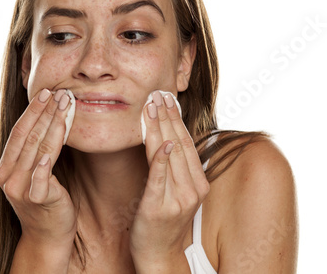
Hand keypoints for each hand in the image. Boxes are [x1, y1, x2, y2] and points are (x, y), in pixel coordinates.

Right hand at [0, 89, 76, 257]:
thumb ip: (36, 152)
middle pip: (28, 137)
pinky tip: (48, 155)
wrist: (47, 236)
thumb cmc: (45, 200)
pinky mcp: (37, 200)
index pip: (19, 133)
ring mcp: (20, 189)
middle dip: (45, 112)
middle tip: (60, 93)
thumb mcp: (36, 173)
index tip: (46, 92)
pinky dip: (43, 167)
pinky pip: (40, 180)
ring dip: (53, 126)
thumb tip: (48, 120)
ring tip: (66, 106)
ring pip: (38, 150)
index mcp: (6, 167)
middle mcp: (8, 176)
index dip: (33, 111)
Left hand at [130, 91, 209, 270]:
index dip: (176, 118)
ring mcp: (178, 199)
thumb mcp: (175, 191)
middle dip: (167, 116)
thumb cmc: (164, 220)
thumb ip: (174, 167)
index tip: (168, 98)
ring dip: (160, 128)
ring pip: (169, 155)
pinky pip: (160, 178)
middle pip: (178, 144)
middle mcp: (193, 189)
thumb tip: (168, 138)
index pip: (186, 143)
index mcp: (198, 182)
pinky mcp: (159, 208)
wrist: (159, 254)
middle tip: (158, 93)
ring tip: (151, 106)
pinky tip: (161, 143)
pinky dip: (161, 159)